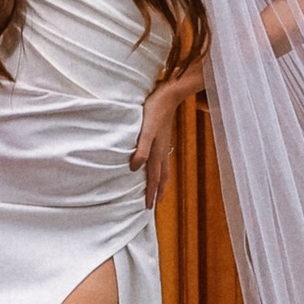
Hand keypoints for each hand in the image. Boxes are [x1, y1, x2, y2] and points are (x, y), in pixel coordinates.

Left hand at [130, 78, 190, 211]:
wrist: (169, 95)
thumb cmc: (154, 111)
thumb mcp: (145, 130)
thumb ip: (141, 149)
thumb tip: (135, 168)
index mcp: (156, 152)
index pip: (153, 178)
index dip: (150, 193)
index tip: (148, 208)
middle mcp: (162, 151)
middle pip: (161, 177)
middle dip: (158, 192)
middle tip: (155, 205)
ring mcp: (164, 145)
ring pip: (164, 169)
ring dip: (161, 182)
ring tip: (160, 190)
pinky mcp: (163, 138)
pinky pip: (163, 160)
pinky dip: (162, 169)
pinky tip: (159, 165)